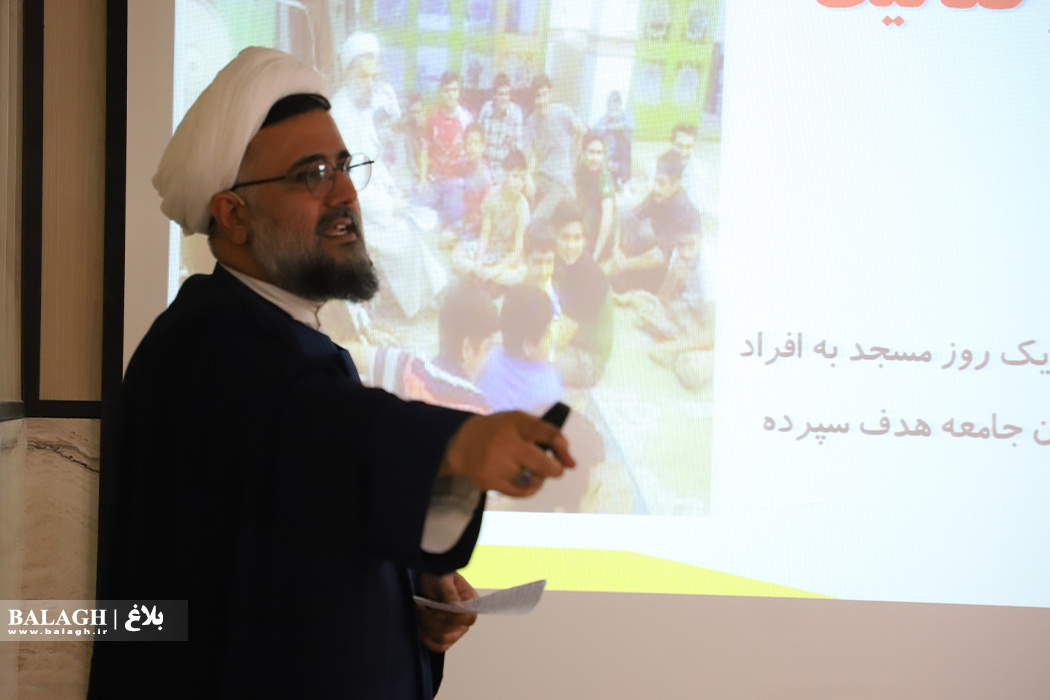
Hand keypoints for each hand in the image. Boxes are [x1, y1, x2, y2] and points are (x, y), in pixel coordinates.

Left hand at [417, 572, 477, 652]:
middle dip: (432, 621)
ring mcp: (456, 629)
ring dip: (427, 627)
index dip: (454, 618)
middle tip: (422, 608)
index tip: (438, 611)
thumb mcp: (443, 579)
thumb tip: (459, 608)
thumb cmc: (436, 576)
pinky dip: (427, 638)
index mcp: (471, 601)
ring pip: (443, 640)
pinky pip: (438, 646)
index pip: (469, 618)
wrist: (425, 580)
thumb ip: (450, 594)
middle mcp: (465, 618)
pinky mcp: (445, 636)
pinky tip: (420, 627)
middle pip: (452, 632)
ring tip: (421, 613)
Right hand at [440, 411, 575, 496]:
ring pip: (534, 481)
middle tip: (549, 467)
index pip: (548, 434)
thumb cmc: (501, 431)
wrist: (463, 443)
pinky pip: (520, 492)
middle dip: (553, 469)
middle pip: (544, 465)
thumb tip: (572, 464)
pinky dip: (528, 488)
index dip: (562, 447)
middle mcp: (503, 442)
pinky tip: (521, 478)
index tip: (567, 459)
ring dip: (538, 478)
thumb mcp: (523, 422)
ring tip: (527, 469)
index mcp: (515, 422)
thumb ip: (551, 436)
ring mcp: (494, 464)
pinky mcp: (487, 481)